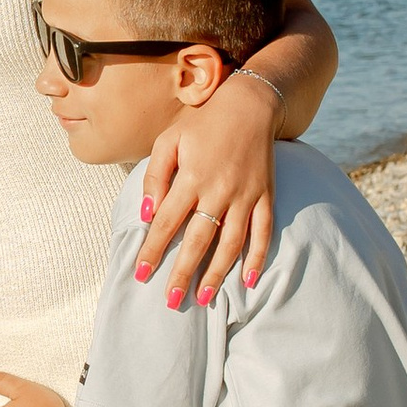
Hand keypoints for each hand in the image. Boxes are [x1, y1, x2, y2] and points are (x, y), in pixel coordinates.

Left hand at [131, 69, 280, 306]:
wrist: (250, 105)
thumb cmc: (202, 124)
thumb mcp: (168, 141)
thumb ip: (155, 177)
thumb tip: (146, 215)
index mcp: (191, 177)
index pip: (166, 223)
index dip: (152, 250)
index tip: (140, 274)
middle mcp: (219, 190)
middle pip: (198, 241)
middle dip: (182, 273)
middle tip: (170, 301)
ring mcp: (246, 195)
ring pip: (231, 243)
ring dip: (217, 273)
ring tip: (204, 298)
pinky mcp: (265, 196)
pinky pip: (263, 233)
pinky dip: (257, 258)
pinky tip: (248, 281)